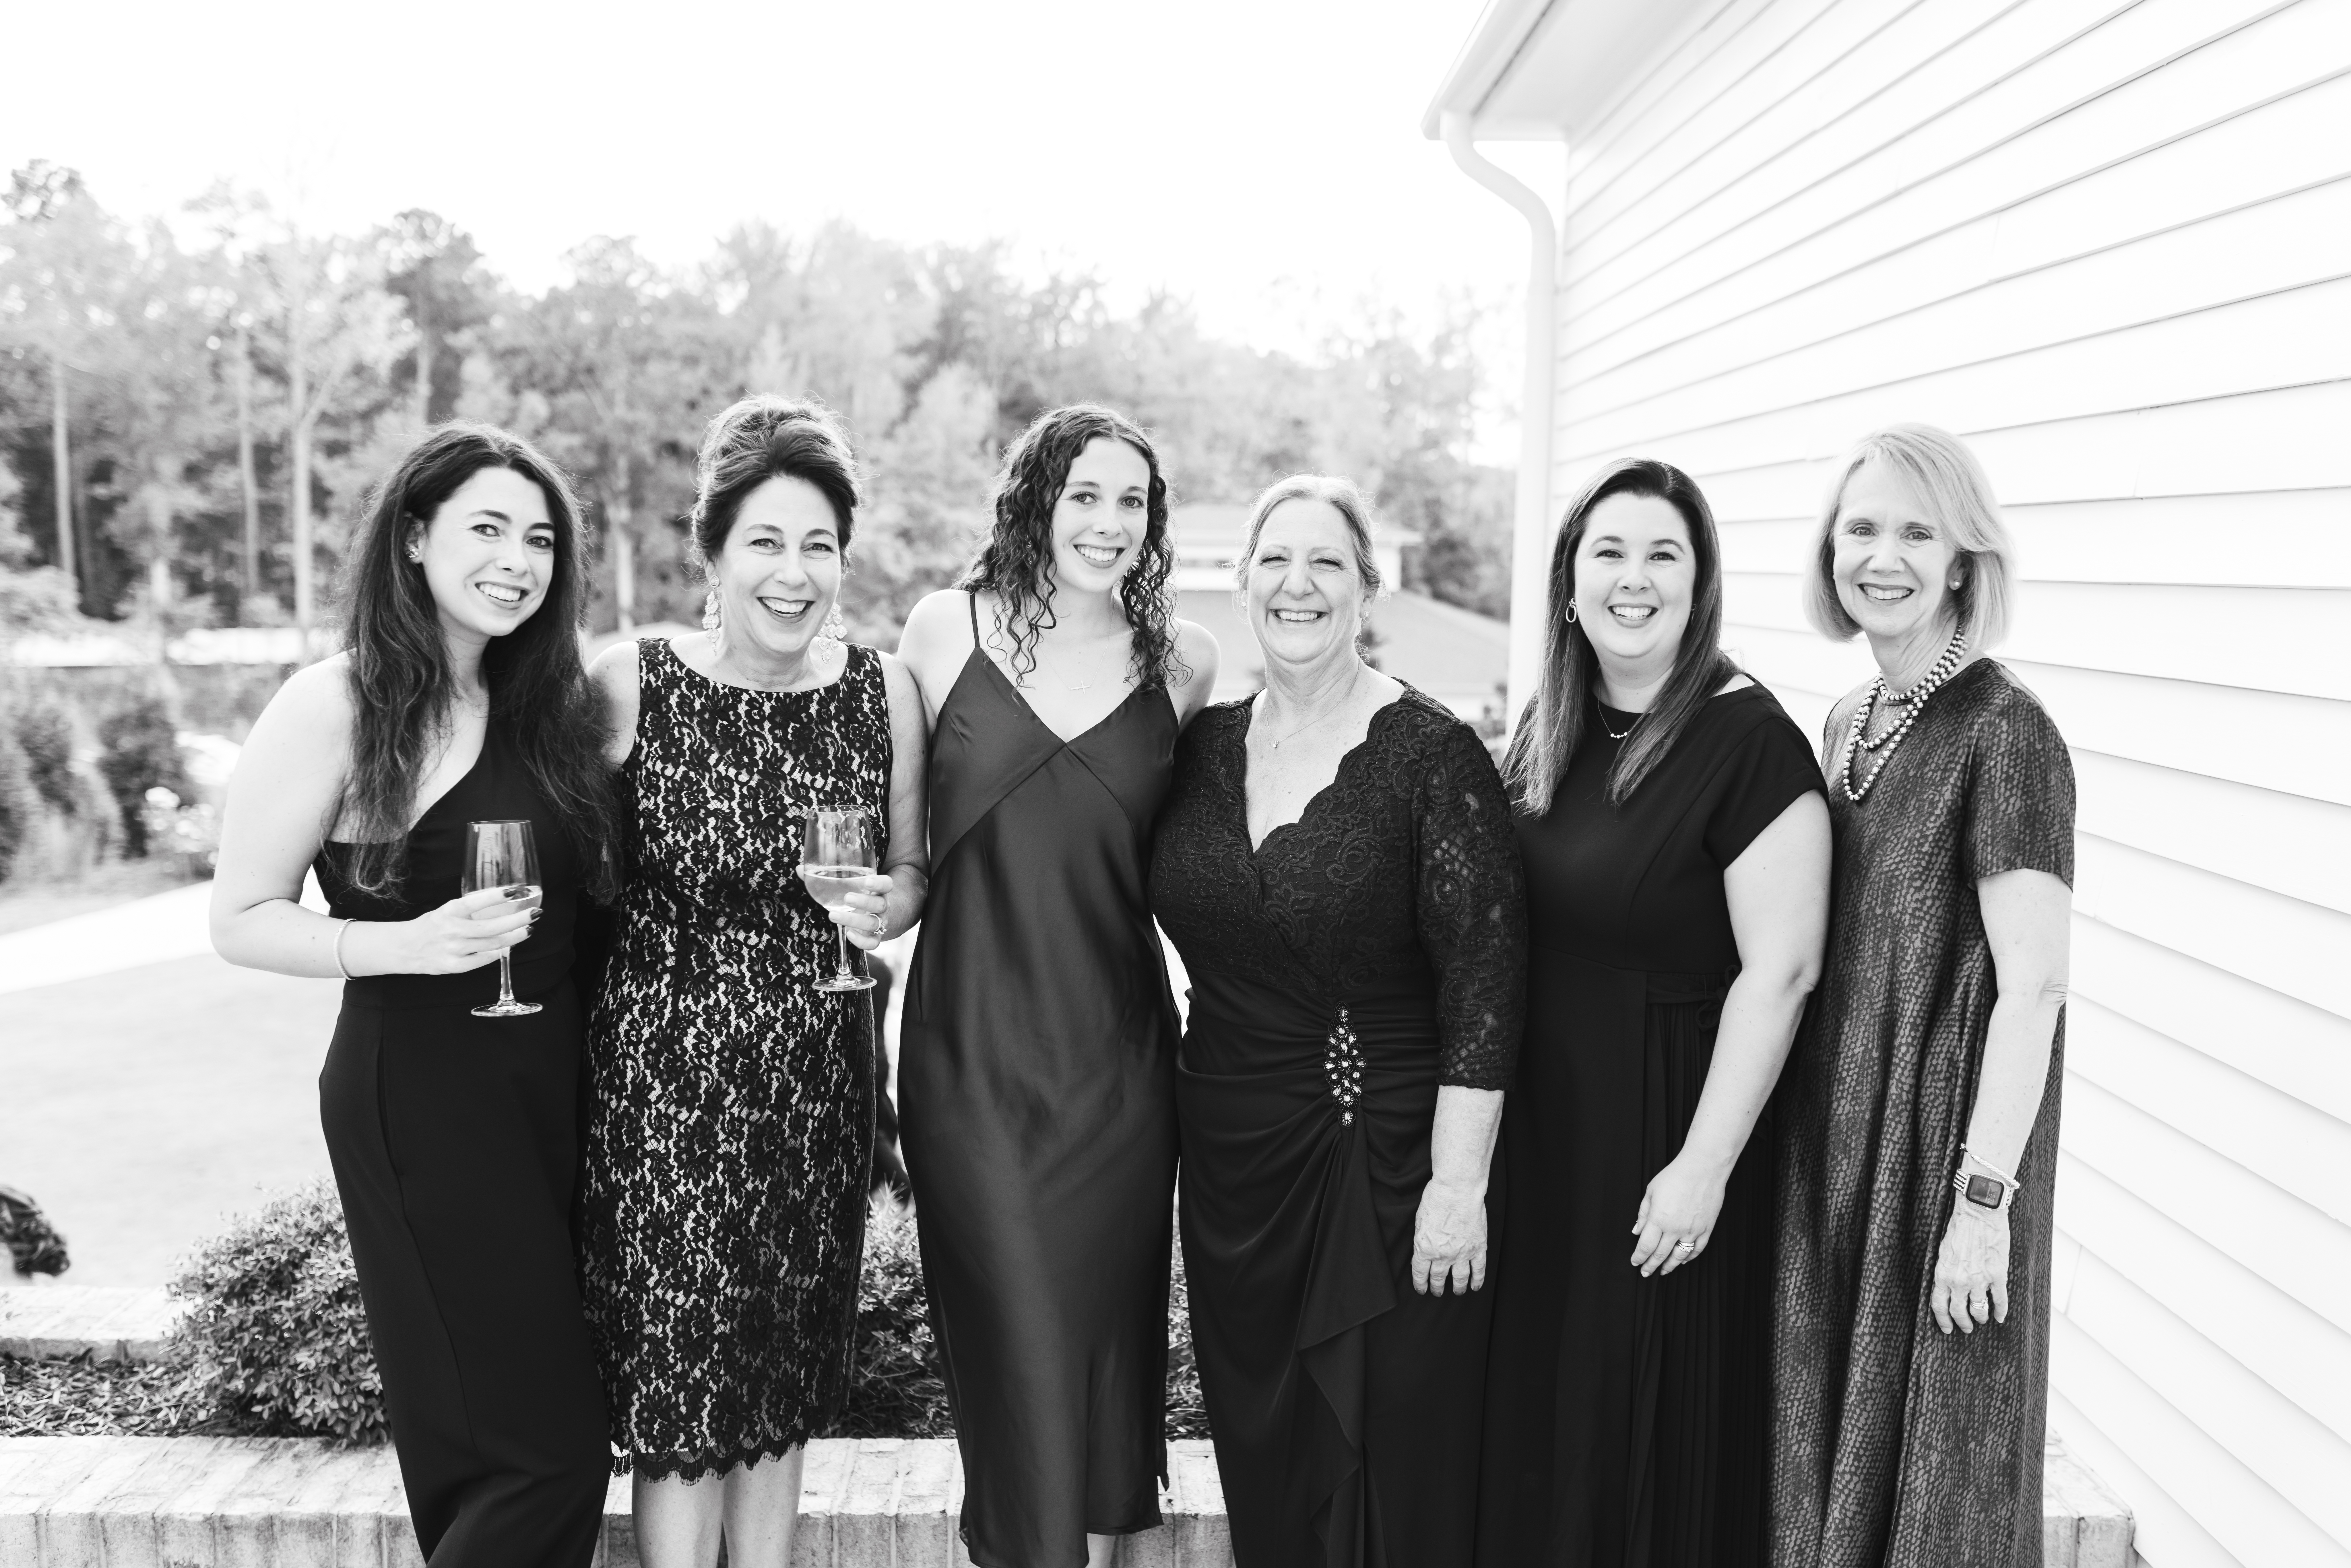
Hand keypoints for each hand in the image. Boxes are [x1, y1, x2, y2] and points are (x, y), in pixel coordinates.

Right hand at [395, 885, 537, 974]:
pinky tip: (507, 947)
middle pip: (491, 927)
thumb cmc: (432, 926)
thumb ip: (470, 909)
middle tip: (534, 914)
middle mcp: (451, 930)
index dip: (496, 896)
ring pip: (492, 945)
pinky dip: (497, 953)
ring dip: (514, 937)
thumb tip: (503, 900)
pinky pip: (483, 960)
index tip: (515, 890)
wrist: (405, 948)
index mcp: (449, 912)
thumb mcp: (447, 910)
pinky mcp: (454, 966)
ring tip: (527, 930)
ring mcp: (453, 950)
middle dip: (517, 920)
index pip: (475, 901)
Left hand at [829, 874, 894, 951]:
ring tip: (833, 915)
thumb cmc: (860, 894)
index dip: (879, 883)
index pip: (886, 884)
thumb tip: (800, 869)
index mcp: (879, 890)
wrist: (877, 914)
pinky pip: (873, 942)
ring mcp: (880, 922)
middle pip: (879, 904)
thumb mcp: (851, 883)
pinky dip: (862, 941)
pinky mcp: (875, 937)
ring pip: (873, 923)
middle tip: (847, 898)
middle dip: (864, 901)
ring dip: (854, 920)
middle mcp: (882, 906)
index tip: (867, 881)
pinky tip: (848, 934)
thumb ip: (828, 876)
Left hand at [1410, 1177, 1487, 1295]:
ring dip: (1458, 1288)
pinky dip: (1478, 1280)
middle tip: (1437, 1292)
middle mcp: (1443, 1255)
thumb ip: (1421, 1239)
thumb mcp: (1419, 1221)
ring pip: (1460, 1278)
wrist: (1457, 1190)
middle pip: (1439, 1278)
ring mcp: (1462, 1253)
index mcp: (1425, 1248)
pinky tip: (1475, 1286)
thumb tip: (1421, 1250)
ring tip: (1457, 1292)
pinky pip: (1479, 1269)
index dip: (1420, 1284)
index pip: (1420, 1273)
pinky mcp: (1478, 1247)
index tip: (1422, 1290)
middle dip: (1437, 1287)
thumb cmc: (1436, 1199)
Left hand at [1631, 1151, 1729, 1277]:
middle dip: (1651, 1266)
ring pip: (1679, 1256)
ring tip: (1663, 1271)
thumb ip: (1643, 1213)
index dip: (1639, 1257)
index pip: (1645, 1246)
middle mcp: (1675, 1229)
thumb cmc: (1675, 1176)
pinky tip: (1683, 1261)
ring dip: (1669, 1266)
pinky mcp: (1706, 1229)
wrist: (1703, 1168)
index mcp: (1658, 1219)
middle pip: (1660, 1255)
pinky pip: (1697, 1249)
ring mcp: (1692, 1230)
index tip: (1635, 1262)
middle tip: (1645, 1273)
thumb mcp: (1651, 1191)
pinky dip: (1689, 1257)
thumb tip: (1637, 1231)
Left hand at [1932, 1196, 2010, 1333]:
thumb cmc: (1959, 1228)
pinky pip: (2000, 1300)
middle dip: (1963, 1323)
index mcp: (1942, 1274)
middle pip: (1959, 1312)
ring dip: (1981, 1318)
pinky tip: (2001, 1317)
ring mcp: (1980, 1280)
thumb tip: (1947, 1288)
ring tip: (1982, 1320)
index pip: (1939, 1305)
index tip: (1947, 1328)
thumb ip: (1945, 1272)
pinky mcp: (1998, 1275)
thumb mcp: (1943, 1252)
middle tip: (1966, 1328)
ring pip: (1979, 1310)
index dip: (1943, 1320)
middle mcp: (1959, 1281)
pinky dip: (2001, 1311)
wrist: (1978, 1213)